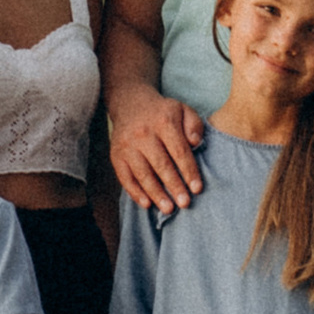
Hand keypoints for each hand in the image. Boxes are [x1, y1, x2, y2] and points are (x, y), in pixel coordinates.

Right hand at [110, 84, 207, 212]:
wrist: (130, 104)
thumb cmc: (163, 113)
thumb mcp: (182, 110)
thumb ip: (194, 125)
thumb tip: (196, 143)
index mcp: (164, 122)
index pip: (179, 151)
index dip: (189, 171)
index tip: (197, 188)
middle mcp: (144, 134)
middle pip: (162, 165)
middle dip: (174, 186)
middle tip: (185, 204)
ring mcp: (127, 145)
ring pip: (143, 174)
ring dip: (156, 194)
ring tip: (168, 209)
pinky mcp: (116, 155)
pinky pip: (125, 177)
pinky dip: (135, 192)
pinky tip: (147, 204)